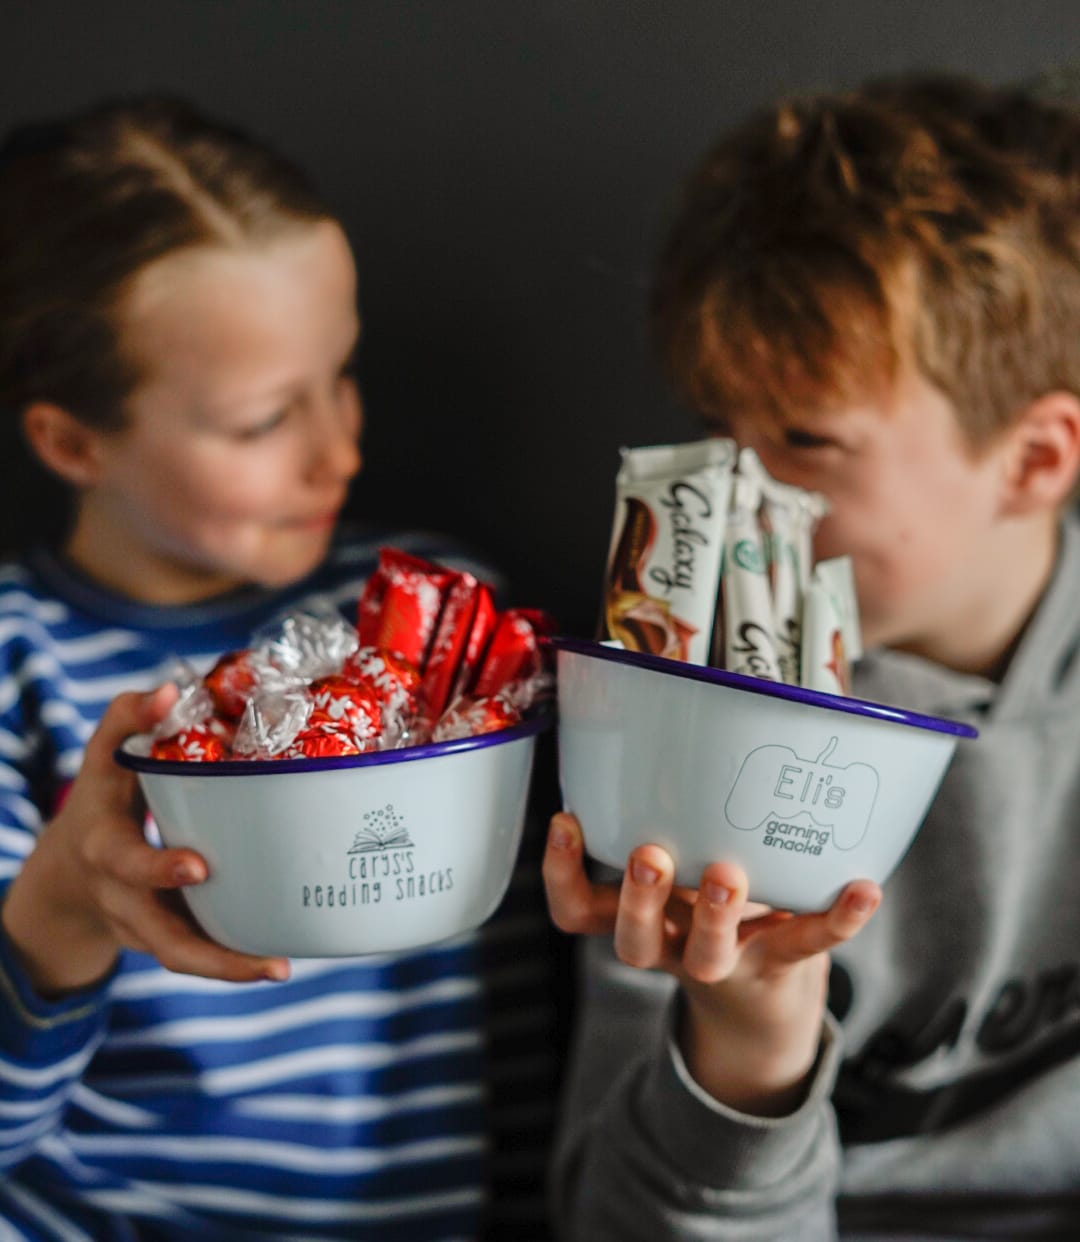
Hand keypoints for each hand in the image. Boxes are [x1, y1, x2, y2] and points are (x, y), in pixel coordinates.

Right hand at [2, 686, 290, 994]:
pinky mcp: (163, 939)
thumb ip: (128, 718)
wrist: (67, 876)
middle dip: (199, 942)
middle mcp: (120, 896)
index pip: (124, 858)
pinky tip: (276, 960)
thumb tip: (172, 688)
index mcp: (104, 847)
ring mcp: (140, 926)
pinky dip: (231, 963)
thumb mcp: (100, 758)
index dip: (156, 866)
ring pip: (178, 957)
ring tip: (277, 970)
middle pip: (155, 931)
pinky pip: (195, 956)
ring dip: (227, 968)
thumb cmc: (100, 801)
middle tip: (260, 950)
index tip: (197, 865)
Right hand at [542, 811, 879, 1114]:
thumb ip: (668, 805)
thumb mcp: (678, 857)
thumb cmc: (708, 899)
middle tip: (648, 855)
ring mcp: (727, 958)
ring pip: (707, 954)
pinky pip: (809, 942)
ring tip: (727, 874)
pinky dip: (838, 917)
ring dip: (714, 915)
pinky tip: (864, 888)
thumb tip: (665, 700)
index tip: (565, 820)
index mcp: (636, 916)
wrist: (762, 993)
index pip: (577, 911)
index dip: (560, 874)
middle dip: (638, 900)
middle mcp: (670, 945)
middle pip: (634, 943)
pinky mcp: (783, 958)